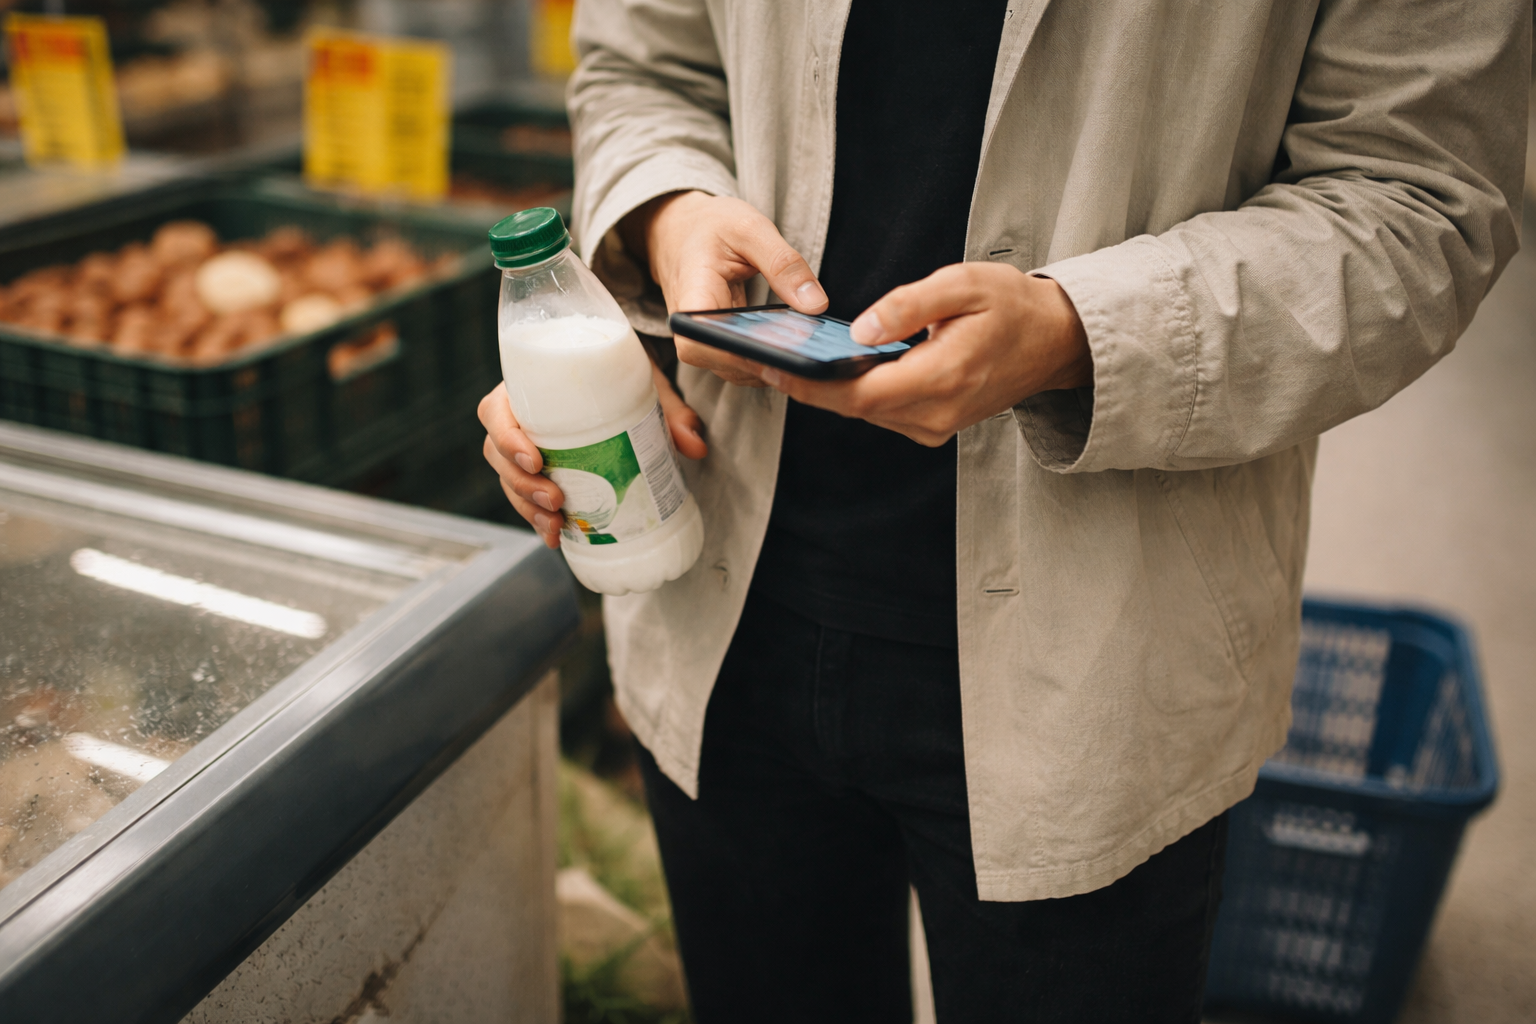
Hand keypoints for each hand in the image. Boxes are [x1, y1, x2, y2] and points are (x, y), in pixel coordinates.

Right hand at [480, 364, 706, 547]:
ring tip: (556, 524)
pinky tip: (556, 536)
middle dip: (520, 485)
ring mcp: (524, 444)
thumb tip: (695, 445)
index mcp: (527, 386)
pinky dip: (537, 518)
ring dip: (526, 506)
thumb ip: (670, 411)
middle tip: (556, 501)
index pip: (495, 411)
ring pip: (507, 479)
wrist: (620, 375)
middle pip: (497, 454)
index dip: (508, 439)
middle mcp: (517, 415)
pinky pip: (523, 495)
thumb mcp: (644, 383)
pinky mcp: (537, 468)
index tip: (536, 460)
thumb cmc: (621, 373)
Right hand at [622, 191, 828, 386]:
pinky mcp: (722, 341)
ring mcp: (706, 338)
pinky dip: (772, 357)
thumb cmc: (710, 225)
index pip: (697, 342)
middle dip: (769, 364)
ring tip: (811, 350)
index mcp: (691, 294)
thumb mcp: (749, 228)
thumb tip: (815, 305)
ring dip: (774, 365)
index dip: (734, 355)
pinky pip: (745, 360)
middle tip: (811, 353)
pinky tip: (800, 346)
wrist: (683, 229)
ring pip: (738, 369)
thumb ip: (783, 263)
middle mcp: (692, 326)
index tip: (776, 349)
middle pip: (724, 364)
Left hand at [757, 262, 1090, 446]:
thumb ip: (908, 305)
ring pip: (866, 412)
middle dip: (809, 386)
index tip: (773, 366)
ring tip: (790, 360)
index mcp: (942, 378)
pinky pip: (883, 412)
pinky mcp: (934, 425)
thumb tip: (859, 329)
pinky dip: (855, 393)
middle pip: (855, 407)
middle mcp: (936, 413)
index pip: (861, 393)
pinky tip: (834, 369)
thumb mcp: (963, 285)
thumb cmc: (1012, 307)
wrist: (1054, 342)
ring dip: (830, 390)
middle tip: (765, 359)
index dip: (812, 383)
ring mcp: (936, 425)